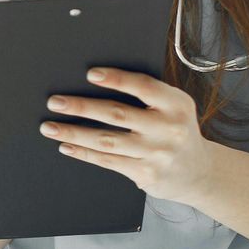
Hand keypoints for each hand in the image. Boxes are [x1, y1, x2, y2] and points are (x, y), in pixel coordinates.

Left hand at [40, 67, 216, 205]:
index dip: (117, 79)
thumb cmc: (176, 132)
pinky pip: (107, 161)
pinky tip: (66, 145)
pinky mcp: (145, 174)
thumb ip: (148, 96)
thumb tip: (98, 81)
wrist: (199, 173)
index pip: (144, 87)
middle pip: (117, 114)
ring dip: (74, 132)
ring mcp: (156, 154)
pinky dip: (83, 153)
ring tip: (49, 127)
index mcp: (177, 104)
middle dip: (81, 107)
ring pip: (106, 141)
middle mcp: (168, 129)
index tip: (91, 74)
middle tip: (55, 102)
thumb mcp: (174, 108)